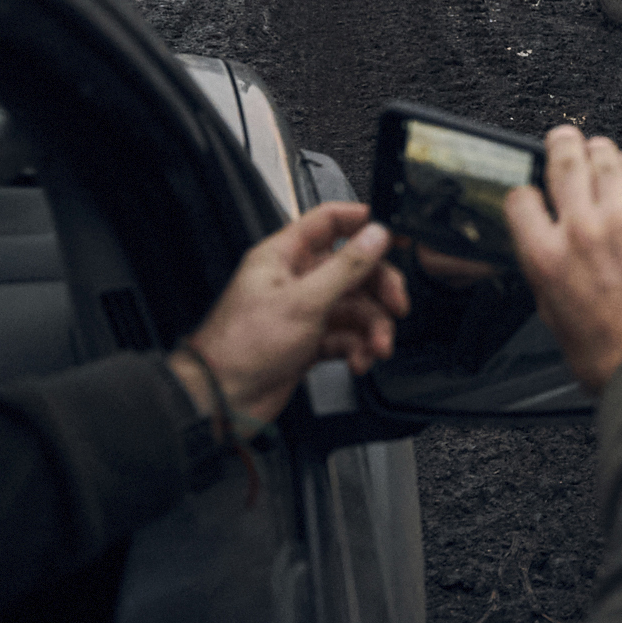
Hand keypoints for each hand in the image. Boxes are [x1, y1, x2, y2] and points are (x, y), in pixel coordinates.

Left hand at [179, 203, 410, 427]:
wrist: (224, 400)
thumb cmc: (242, 347)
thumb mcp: (304, 300)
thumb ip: (346, 266)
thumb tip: (376, 235)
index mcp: (284, 256)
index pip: (330, 222)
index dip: (365, 223)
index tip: (394, 235)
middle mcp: (296, 280)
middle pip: (354, 269)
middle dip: (379, 289)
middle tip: (396, 305)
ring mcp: (304, 311)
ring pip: (355, 307)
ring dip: (372, 328)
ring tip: (377, 347)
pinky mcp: (309, 341)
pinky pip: (347, 336)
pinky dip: (358, 349)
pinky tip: (358, 361)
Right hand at [506, 127, 621, 391]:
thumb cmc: (609, 353)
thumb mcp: (553, 315)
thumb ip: (547, 272)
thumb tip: (547, 248)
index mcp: (546, 257)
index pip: (521, 198)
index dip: (525, 191)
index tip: (532, 192)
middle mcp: (582, 230)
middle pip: (565, 162)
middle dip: (561, 143)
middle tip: (563, 138)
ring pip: (608, 160)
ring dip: (600, 151)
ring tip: (599, 150)